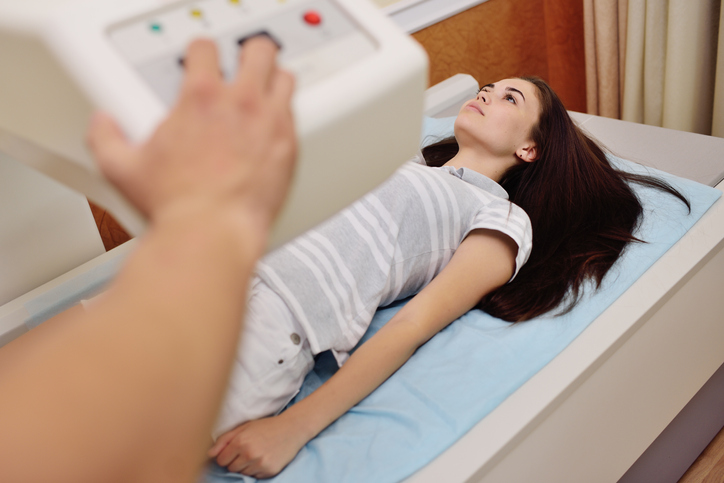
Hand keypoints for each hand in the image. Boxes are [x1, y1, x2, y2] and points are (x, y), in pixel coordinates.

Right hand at [87, 36, 295, 244]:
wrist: (212, 232)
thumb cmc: (175, 205)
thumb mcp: (122, 169)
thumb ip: (106, 138)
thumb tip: (103, 124)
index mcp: (201, 99)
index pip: (206, 49)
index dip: (202, 52)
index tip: (202, 63)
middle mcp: (241, 104)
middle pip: (258, 51)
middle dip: (249, 55)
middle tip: (243, 68)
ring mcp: (270, 123)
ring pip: (285, 77)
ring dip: (275, 80)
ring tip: (266, 91)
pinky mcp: (290, 147)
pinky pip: (296, 115)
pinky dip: (286, 116)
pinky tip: (275, 127)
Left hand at [208, 414, 308, 477]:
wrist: (292, 429)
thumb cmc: (266, 426)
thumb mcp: (244, 427)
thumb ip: (224, 439)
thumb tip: (209, 454)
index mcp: (241, 441)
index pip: (221, 460)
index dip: (226, 455)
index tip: (233, 450)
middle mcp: (249, 454)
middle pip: (231, 468)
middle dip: (236, 461)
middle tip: (247, 450)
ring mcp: (260, 464)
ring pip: (242, 473)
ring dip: (246, 466)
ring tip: (257, 453)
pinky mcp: (269, 471)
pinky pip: (255, 476)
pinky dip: (257, 469)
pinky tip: (264, 457)